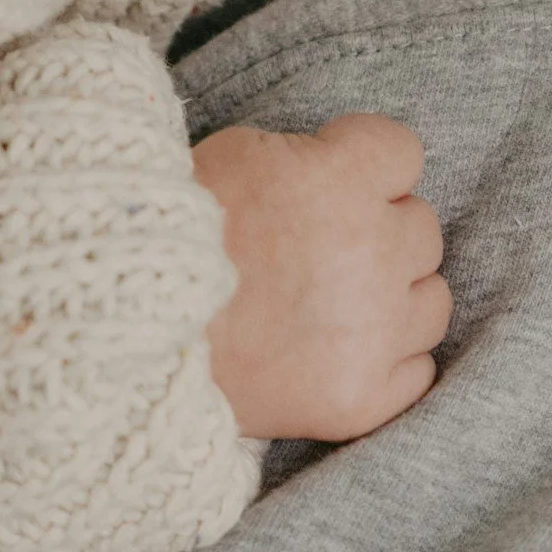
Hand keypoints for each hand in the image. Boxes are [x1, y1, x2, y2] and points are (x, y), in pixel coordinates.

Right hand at [193, 116, 453, 442]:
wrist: (120, 335)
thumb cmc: (167, 235)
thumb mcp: (236, 154)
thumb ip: (308, 159)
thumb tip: (342, 170)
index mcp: (340, 179)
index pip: (403, 154)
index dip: (365, 167)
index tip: (330, 185)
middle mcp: (372, 251)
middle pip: (421, 229)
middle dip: (377, 234)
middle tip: (316, 251)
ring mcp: (372, 332)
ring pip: (431, 301)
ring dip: (392, 299)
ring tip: (331, 307)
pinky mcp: (360, 397)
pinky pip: (418, 371)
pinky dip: (385, 363)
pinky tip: (338, 353)